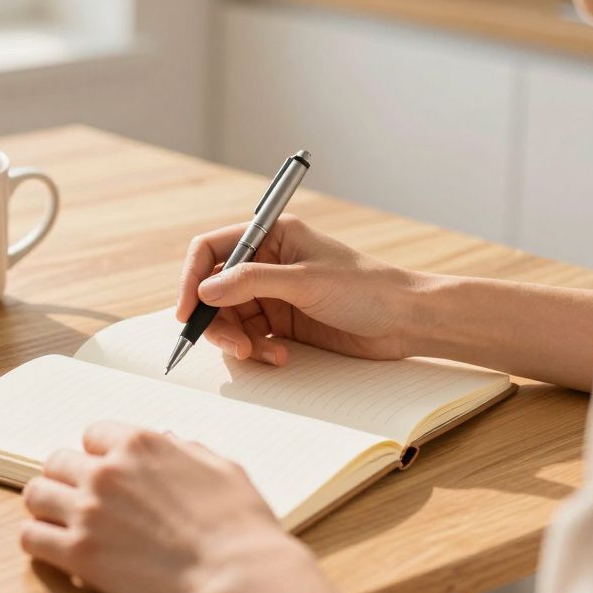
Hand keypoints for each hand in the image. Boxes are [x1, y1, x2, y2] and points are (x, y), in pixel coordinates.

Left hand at [20, 423, 373, 592]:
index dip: (99, 454)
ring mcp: (88, 512)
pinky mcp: (79, 554)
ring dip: (47, 506)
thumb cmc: (239, 524)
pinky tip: (53, 548)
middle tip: (81, 498)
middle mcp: (106, 472)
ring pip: (36, 494)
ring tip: (60, 520)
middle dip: (69, 478)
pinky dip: (38, 540)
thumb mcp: (220, 467)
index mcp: (139, 443)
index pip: (92, 434)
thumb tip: (169, 443)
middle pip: (58, 461)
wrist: (237, 574)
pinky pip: (31, 538)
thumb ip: (185, 450)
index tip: (104, 471)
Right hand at [177, 214, 420, 364]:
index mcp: (271, 236)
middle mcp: (267, 262)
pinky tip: (280, 357)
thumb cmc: (366, 289)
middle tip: (233, 346)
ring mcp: (274, 294)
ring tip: (259, 354)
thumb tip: (205, 290)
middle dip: (216, 320)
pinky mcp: (283, 323)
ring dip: (237, 340)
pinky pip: (250, 338)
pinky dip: (257, 351)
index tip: (187, 311)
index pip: (211, 250)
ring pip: (229, 319)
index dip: (192, 279)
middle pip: (214, 290)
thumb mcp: (305, 282)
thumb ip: (252, 282)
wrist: (406, 321)